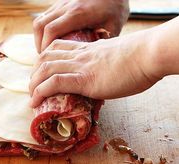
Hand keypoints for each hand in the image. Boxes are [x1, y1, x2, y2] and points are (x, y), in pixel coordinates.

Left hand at [29, 30, 162, 107]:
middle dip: (35, 72)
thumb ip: (104, 63)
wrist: (147, 55)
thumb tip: (102, 74)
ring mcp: (81, 66)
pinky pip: (55, 83)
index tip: (42, 70)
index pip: (57, 48)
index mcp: (87, 48)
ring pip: (46, 69)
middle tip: (34, 85)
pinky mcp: (85, 80)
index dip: (44, 58)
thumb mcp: (115, 57)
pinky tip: (34, 101)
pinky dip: (40, 92)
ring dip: (34, 83)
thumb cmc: (138, 57)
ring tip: (31, 96)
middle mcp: (79, 55)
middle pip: (45, 58)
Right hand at [33, 0, 128, 51]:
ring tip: (46, 50)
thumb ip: (101, 45)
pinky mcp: (62, 2)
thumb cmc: (115, 7)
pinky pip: (46, 16)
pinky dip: (44, 29)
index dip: (45, 46)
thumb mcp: (113, 27)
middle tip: (44, 57)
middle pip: (40, 25)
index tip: (48, 59)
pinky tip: (51, 39)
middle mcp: (66, 6)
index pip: (51, 30)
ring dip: (39, 36)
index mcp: (78, 14)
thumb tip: (93, 61)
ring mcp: (62, 3)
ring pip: (40, 19)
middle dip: (38, 43)